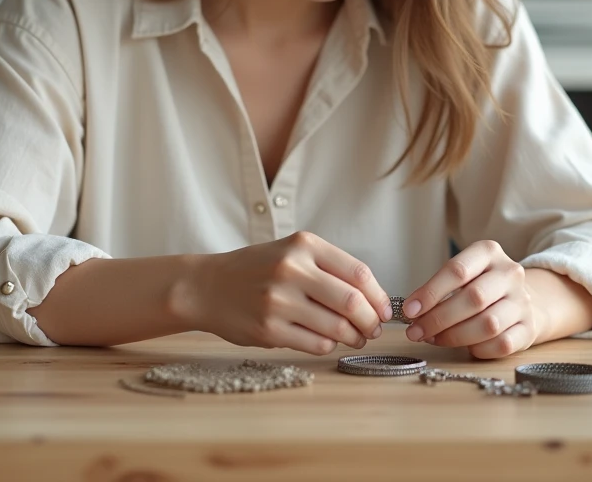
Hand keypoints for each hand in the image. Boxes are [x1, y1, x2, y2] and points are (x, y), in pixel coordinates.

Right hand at [189, 231, 392, 355]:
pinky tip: (327, 340)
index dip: (379, 296)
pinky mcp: (269, 330)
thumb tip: (373, 300)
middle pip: (352, 303)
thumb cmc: (255, 270)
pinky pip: (316, 344)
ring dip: (354, 337)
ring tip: (355, 338)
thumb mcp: (290, 252)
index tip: (384, 309)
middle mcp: (291, 270)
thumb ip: (328, 269)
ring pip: (337, 328)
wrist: (207, 286)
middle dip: (371, 322)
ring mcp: (279, 301)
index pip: (358, 273)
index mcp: (303, 245)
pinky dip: (329, 345)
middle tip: (373, 329)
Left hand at [400, 240, 542, 359]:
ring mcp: (523, 301)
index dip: (430, 292)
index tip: (410, 310)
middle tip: (416, 331)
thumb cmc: (481, 286)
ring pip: (488, 324)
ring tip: (434, 339)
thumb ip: (439, 290)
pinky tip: (465, 348)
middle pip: (473, 298)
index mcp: (489, 252)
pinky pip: (502, 344)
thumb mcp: (462, 275)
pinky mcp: (529, 328)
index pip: (457, 270)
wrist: (522, 300)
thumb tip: (412, 312)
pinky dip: (479, 349)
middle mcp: (510, 273)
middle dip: (439, 318)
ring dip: (455, 336)